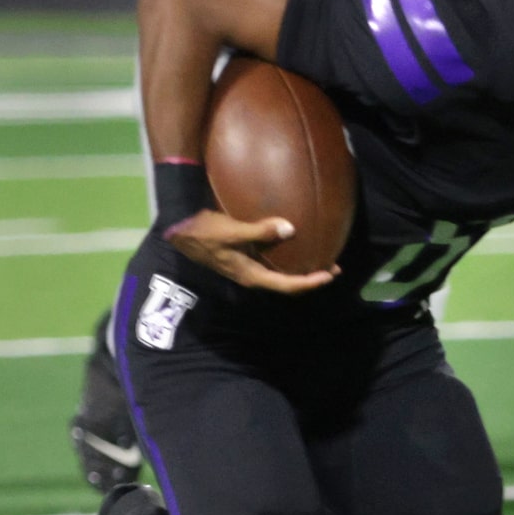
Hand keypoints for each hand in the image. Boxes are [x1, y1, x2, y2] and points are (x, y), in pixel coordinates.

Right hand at [163, 210, 336, 293]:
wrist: (180, 229)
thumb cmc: (204, 231)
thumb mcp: (231, 231)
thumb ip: (260, 231)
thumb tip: (290, 229)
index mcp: (251, 275)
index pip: (287, 285)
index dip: (310, 283)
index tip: (330, 275)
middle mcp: (252, 275)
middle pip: (287, 282)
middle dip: (311, 277)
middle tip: (334, 267)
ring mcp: (248, 267)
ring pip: (281, 272)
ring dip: (301, 267)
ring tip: (322, 256)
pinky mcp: (245, 257)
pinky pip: (273, 261)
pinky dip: (289, 256)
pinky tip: (296, 244)